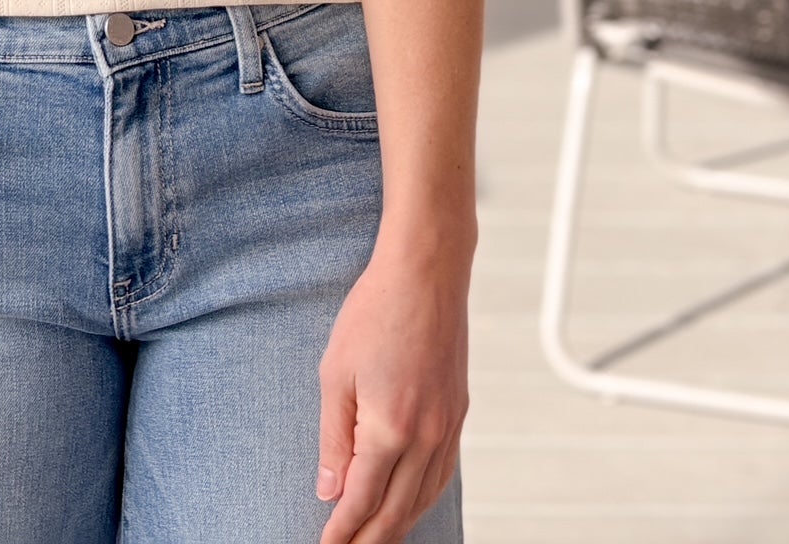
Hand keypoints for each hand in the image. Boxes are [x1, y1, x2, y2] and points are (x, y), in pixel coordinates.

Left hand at [315, 239, 469, 543]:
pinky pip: (442, 474)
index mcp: (389, 428)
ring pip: (423, 499)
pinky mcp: (458, 414)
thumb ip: (334, 437)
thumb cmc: (376, 312)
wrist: (426, 273)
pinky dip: (423, 498)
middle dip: (370, 539)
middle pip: (397, 511)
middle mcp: (425, 437)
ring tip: (374, 538)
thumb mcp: (335, 373)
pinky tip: (410, 503)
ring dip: (398, 525)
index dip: (343, 531)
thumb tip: (330, 489)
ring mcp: (447, 428)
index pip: (363, 500)